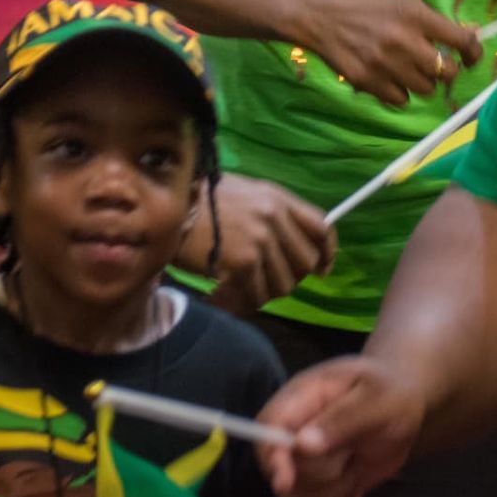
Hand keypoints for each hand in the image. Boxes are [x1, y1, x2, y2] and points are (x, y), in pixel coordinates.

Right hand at [178, 174, 335, 313]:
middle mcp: (274, 217)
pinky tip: (222, 296)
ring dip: (264, 294)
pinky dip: (243, 302)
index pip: (322, 227)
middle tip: (266, 283)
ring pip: (283, 285)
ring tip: (241, 291)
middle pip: (306, 263)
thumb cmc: (199, 198)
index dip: (327, 253)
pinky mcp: (244, 261)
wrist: (169, 206)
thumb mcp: (244, 194)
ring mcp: (261, 240)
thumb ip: (271, 214)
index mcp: (278, 198)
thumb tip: (288, 244)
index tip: (322, 270)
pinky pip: (257, 295)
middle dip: (290, 278)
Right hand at [257, 357, 425, 496]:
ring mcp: (300, 462)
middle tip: (354, 454)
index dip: (272, 457)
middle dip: (326, 475)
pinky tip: (353, 492)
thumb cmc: (390, 394)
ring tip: (357, 467)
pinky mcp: (312, 488)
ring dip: (335, 494)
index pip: (267, 429)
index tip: (287, 481)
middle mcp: (292, 431)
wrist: (404, 409)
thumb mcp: (376, 398)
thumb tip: (303, 444)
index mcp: (301, 399)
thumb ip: (342, 419)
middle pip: (286, 472)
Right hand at [291, 0, 482, 106]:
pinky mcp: (368, 81)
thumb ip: (432, 22)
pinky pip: (401, 99)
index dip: (473, 53)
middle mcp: (404, 40)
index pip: (460, 40)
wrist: (323, 16)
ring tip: (407, 70)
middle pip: (446, 72)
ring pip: (425, 90)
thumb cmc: (367, 8)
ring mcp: (385, 64)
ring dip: (422, 83)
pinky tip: (388, 78)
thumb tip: (468, 40)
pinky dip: (399, 92)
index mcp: (416, 15)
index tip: (471, 59)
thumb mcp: (402, 3)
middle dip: (445, 72)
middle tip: (435, 67)